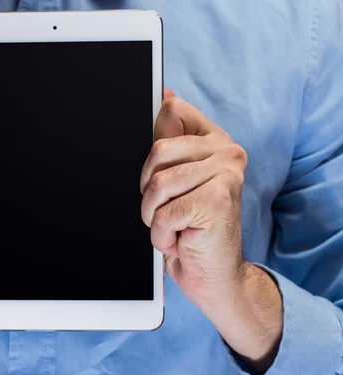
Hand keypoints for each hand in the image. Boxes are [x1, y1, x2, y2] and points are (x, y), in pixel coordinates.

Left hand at [141, 89, 282, 372]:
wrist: (213, 276)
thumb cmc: (192, 229)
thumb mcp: (178, 181)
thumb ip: (173, 140)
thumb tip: (166, 97)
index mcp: (216, 142)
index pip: (173, 112)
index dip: (154, 147)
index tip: (162, 173)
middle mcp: (227, 153)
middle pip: (157, 151)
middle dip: (148, 191)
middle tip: (166, 211)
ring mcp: (225, 176)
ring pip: (156, 185)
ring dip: (154, 217)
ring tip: (173, 227)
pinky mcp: (216, 202)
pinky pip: (162, 214)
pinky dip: (161, 237)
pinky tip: (180, 240)